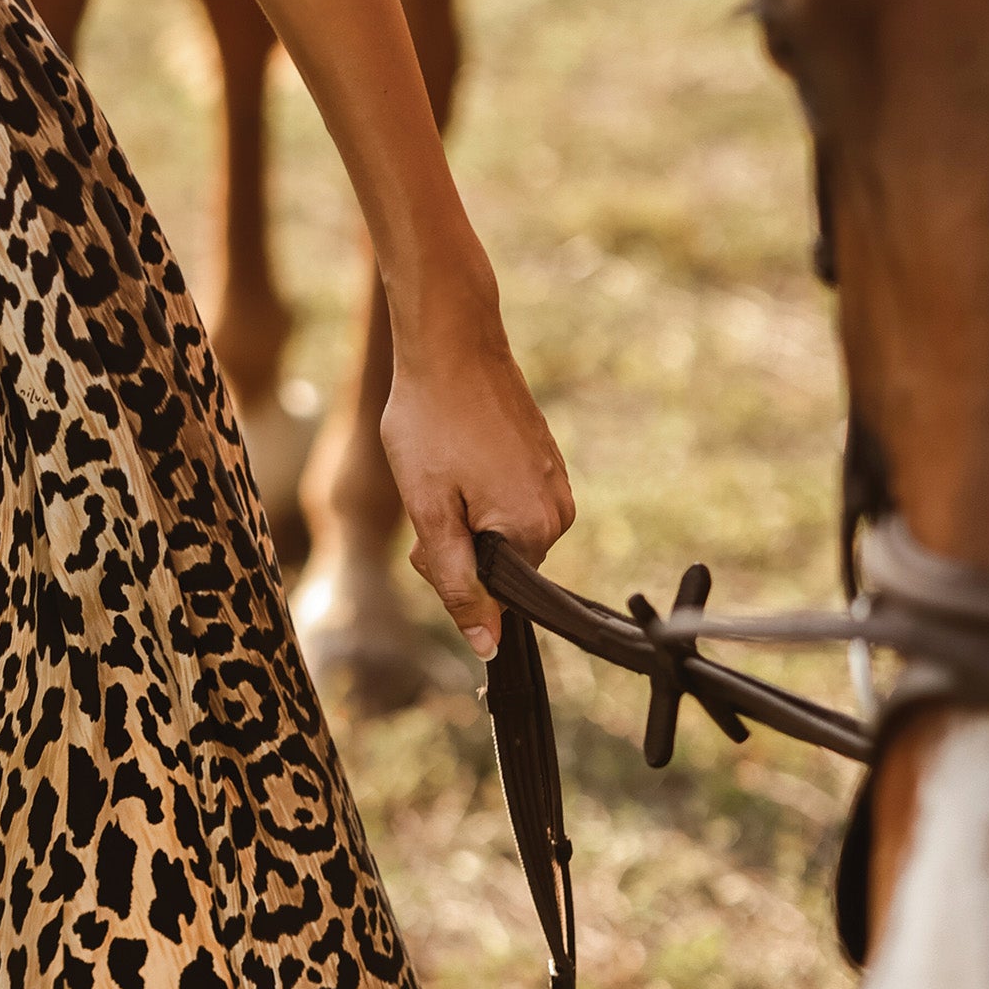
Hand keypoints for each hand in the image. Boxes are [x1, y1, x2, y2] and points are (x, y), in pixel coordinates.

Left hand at [380, 294, 572, 661]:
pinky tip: (457, 455)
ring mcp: (556, 484)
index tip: (429, 530)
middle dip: (457, 544)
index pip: (493, 594)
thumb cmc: (431, 421)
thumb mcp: (430, 510)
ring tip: (442, 467)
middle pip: (499, 563)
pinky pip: (509, 500)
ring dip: (465, 516)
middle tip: (430, 492)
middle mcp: (558, 513)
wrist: (451, 343)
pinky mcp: (547, 462)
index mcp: (534, 531)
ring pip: (501, 530)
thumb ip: (457, 582)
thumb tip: (487, 646)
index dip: (451, 572)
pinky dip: (478, 490)